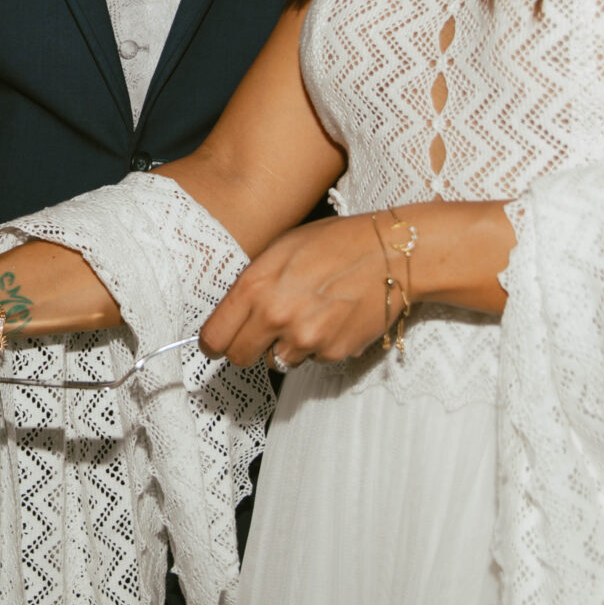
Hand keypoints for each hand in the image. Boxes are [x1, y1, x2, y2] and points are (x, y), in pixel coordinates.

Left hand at [200, 213, 397, 371]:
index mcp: (255, 287)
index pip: (214, 337)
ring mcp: (304, 338)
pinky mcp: (331, 352)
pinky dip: (317, 346)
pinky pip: (311, 359)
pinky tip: (331, 319)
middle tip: (263, 333)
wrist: (389, 254)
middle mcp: (275, 317)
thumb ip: (252, 284)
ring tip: (308, 316)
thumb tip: (232, 312)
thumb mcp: (280, 249)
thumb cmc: (335, 243)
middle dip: (247, 348)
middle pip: (240, 357)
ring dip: (286, 346)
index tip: (218, 343)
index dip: (214, 343)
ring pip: (278, 361)